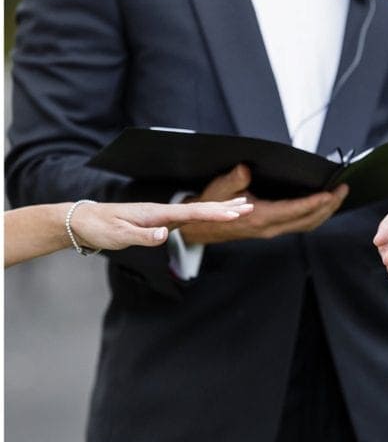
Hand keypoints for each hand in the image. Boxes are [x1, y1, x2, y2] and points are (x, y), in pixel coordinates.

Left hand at [67, 197, 254, 249]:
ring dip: (218, 210)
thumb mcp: (120, 235)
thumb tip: (165, 235)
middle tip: (249, 205)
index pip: (191, 213)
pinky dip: (204, 215)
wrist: (85, 221)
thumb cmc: (102, 228)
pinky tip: (213, 215)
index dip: (214, 213)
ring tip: (240, 207)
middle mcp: (162, 212)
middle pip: (199, 209)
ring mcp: (161, 216)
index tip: (234, 212)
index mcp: (156, 214)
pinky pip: (187, 218)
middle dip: (224, 208)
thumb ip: (144, 236)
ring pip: (196, 212)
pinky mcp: (159, 222)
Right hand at [179, 163, 347, 244]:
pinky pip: (300, 224)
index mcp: (261, 217)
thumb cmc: (212, 204)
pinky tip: (323, 205)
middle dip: (328, 206)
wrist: (204, 226)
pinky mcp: (274, 229)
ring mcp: (274, 230)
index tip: (330, 193)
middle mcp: (271, 227)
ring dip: (325, 212)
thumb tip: (245, 170)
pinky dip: (316, 215)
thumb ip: (234, 179)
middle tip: (343, 190)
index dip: (315, 203)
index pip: (295, 211)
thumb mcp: (219, 189)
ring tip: (339, 196)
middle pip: (308, 220)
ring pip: (307, 224)